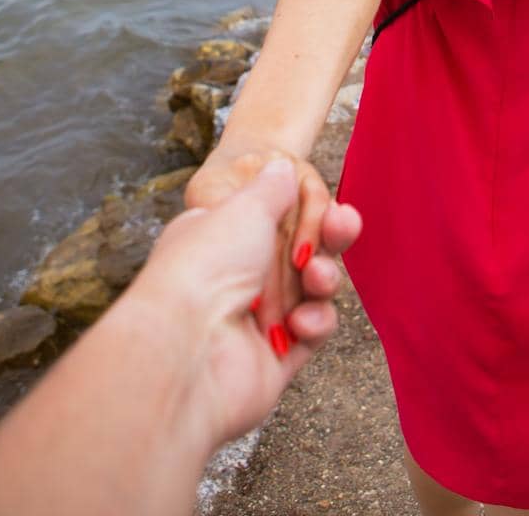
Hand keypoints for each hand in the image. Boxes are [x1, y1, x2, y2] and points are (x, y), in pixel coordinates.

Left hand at [134, 157, 361, 448]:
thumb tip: (281, 168)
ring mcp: (254, 322)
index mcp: (220, 240)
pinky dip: (316, 322)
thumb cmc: (207, 265)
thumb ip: (273, 187)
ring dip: (323, 279)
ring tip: (316, 276)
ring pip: (310, 293)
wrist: (189, 347)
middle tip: (339, 227)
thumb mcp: (245, 205)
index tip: (331, 207)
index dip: (306, 213)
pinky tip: (304, 319)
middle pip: (299, 256)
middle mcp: (235, 280)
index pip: (273, 222)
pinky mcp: (274, 360)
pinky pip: (311, 333)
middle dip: (323, 242)